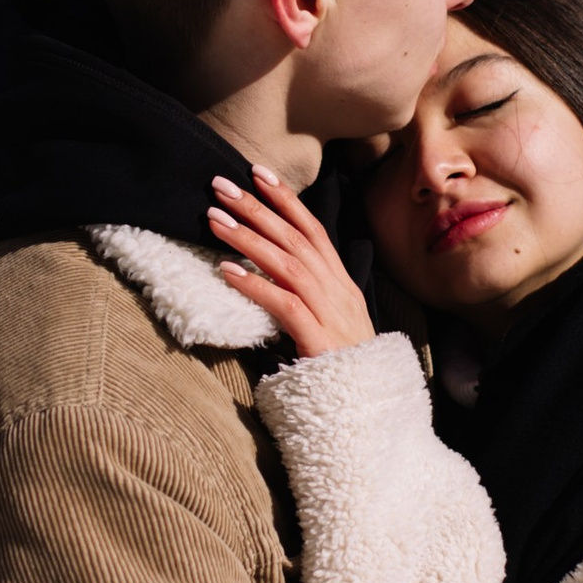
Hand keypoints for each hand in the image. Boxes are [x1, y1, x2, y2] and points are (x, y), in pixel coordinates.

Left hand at [209, 168, 377, 356]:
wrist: (368, 410)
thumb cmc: (341, 367)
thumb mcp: (328, 321)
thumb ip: (306, 294)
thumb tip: (268, 269)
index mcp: (341, 284)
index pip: (313, 230)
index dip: (286, 200)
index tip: (257, 172)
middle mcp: (338, 291)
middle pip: (296, 239)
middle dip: (257, 208)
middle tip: (221, 185)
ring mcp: (331, 315)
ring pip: (288, 265)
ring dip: (249, 238)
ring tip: (215, 220)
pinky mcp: (320, 341)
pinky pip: (285, 305)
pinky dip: (256, 285)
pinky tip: (227, 271)